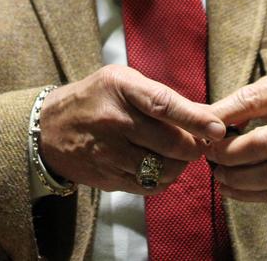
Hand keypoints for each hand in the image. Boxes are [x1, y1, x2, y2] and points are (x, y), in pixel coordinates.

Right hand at [38, 65, 226, 192]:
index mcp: (120, 88)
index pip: (164, 105)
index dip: (195, 118)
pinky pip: (149, 185)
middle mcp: (114, 121)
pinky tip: (161, 166)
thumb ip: (159, 95)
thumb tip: (204, 114)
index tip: (218, 128)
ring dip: (181, 164)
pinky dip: (163, 179)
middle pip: (171, 143)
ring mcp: (109, 153)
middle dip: (195, 147)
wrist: (48, 129)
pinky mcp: (108, 178)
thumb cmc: (95, 98)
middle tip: (202, 142)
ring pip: (163, 168)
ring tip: (180, 153)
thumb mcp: (121, 80)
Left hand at [206, 70, 266, 202]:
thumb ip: (245, 100)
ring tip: (219, 175)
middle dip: (227, 155)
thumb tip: (207, 117)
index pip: (252, 103)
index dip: (221, 120)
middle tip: (210, 157)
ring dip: (238, 179)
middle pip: (261, 144)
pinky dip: (253, 195)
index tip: (203, 132)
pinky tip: (233, 191)